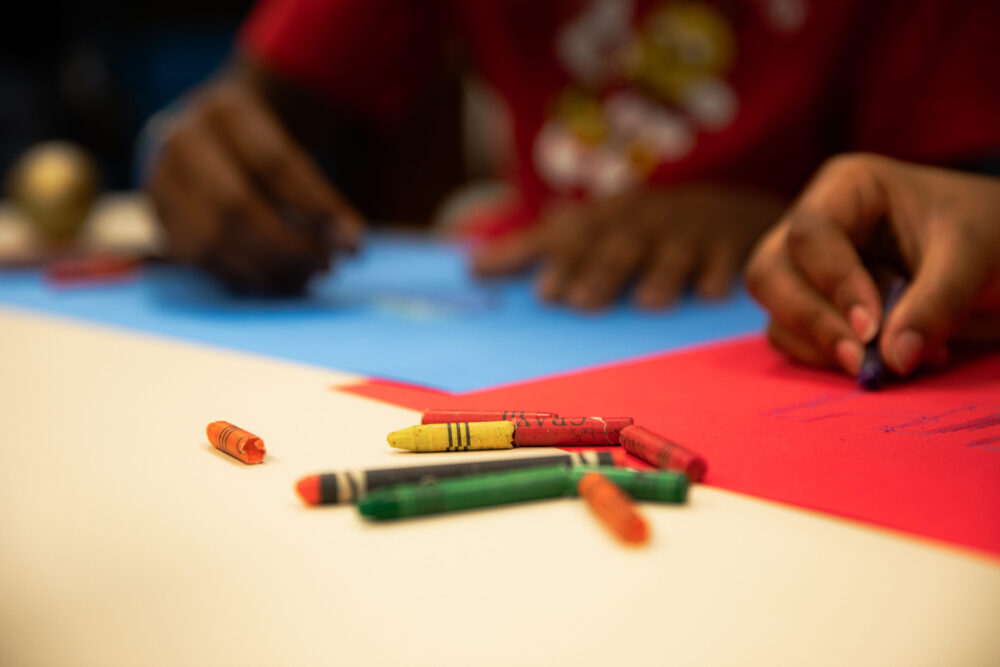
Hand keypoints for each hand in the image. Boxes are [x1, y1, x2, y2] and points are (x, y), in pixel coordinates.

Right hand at [145, 79, 362, 293]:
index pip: (276, 163)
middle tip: (328, 266)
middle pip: (238, 206)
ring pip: (211, 239)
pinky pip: (198, 259)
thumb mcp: (293, 143)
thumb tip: (351, 244)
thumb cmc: (267, 146)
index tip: (354, 242)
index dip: (317, 208)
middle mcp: (186, 140)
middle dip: (289, 246)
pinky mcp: (158, 217)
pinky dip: (243, 277)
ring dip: (267, 269)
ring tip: (308, 278)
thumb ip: (321, 194)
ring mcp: (162, 180)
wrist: (208, 135)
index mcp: (228, 110)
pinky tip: (278, 282)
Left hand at [472, 185, 784, 309]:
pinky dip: (715, 273)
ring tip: (647, 303)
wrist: (732, 209)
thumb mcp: (598, 228)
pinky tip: (706, 294)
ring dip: (659, 274)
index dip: (559, 259)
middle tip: (580, 302)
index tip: (541, 292)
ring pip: (671, 250)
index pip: (577, 234)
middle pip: (620, 244)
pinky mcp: (731, 241)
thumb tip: (474, 266)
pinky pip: (724, 257)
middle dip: (601, 270)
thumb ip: (542, 248)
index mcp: (609, 215)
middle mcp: (647, 218)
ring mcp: (691, 228)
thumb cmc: (646, 229)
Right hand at [746, 154, 999, 376]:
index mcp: (847, 187)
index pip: (810, 234)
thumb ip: (935, 304)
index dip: (833, 283)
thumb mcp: (974, 259)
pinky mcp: (812, 305)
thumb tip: (893, 360)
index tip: (871, 329)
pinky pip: (793, 339)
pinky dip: (825, 359)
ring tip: (888, 362)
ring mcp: (807, 268)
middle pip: (770, 272)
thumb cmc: (991, 234)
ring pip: (775, 311)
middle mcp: (814, 224)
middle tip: (859, 361)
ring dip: (821, 346)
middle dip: (811, 320)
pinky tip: (879, 359)